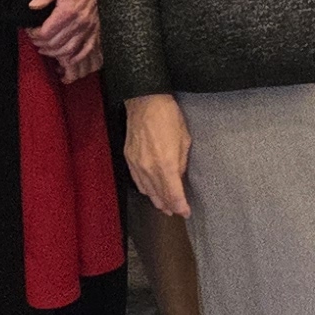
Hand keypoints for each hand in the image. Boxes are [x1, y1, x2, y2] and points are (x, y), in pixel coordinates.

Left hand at [25, 0, 102, 79]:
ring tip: (47, 49)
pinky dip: (76, 58)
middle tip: (36, 40)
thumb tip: (32, 6)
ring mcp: (89, 29)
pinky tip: (67, 58)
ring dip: (55, 54)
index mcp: (67, 11)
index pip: (45, 33)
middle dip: (41, 44)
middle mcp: (79, 23)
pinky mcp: (96, 31)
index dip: (34, 34)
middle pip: (55, 44)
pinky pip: (86, 51)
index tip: (31, 31)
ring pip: (69, 51)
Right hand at [124, 93, 192, 218]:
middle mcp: (149, 168)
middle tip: (177, 212)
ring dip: (156, 200)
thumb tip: (178, 177)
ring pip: (146, 190)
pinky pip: (137, 181)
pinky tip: (150, 192)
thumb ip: (181, 163)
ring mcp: (136, 164)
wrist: (145, 102)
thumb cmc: (169, 117)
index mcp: (166, 164)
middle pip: (159, 195)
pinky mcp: (128, 158)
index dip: (180, 206)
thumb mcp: (184, 140)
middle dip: (169, 206)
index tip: (186, 212)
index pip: (173, 194)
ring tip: (164, 207)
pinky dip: (145, 189)